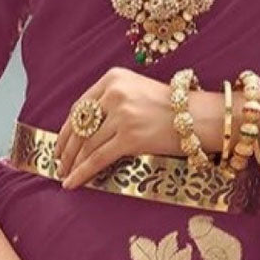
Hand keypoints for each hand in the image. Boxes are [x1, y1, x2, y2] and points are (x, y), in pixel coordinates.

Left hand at [54, 66, 184, 189]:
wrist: (200, 116)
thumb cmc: (173, 107)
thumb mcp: (138, 90)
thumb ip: (112, 101)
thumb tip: (84, 128)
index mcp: (114, 78)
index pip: (80, 107)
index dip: (67, 129)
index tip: (61, 143)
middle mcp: (115, 93)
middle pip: (79, 126)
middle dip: (66, 148)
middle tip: (59, 163)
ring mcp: (122, 115)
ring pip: (87, 144)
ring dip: (72, 163)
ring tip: (66, 174)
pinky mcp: (130, 137)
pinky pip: (97, 159)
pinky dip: (81, 173)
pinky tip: (72, 182)